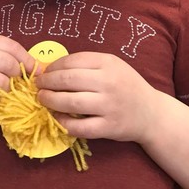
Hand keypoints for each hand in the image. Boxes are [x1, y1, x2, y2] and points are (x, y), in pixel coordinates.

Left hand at [35, 51, 155, 141]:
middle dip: (48, 82)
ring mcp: (110, 106)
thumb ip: (86, 64)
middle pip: (69, 80)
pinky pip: (80, 127)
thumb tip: (51, 67)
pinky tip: (57, 118)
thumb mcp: (111, 65)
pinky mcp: (109, 128)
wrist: (151, 112)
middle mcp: (109, 83)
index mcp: (108, 63)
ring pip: (72, 102)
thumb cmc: (125, 85)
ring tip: (42, 99)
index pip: (73, 61)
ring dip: (51, 101)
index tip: (43, 71)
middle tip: (37, 85)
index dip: (53, 66)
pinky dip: (64, 123)